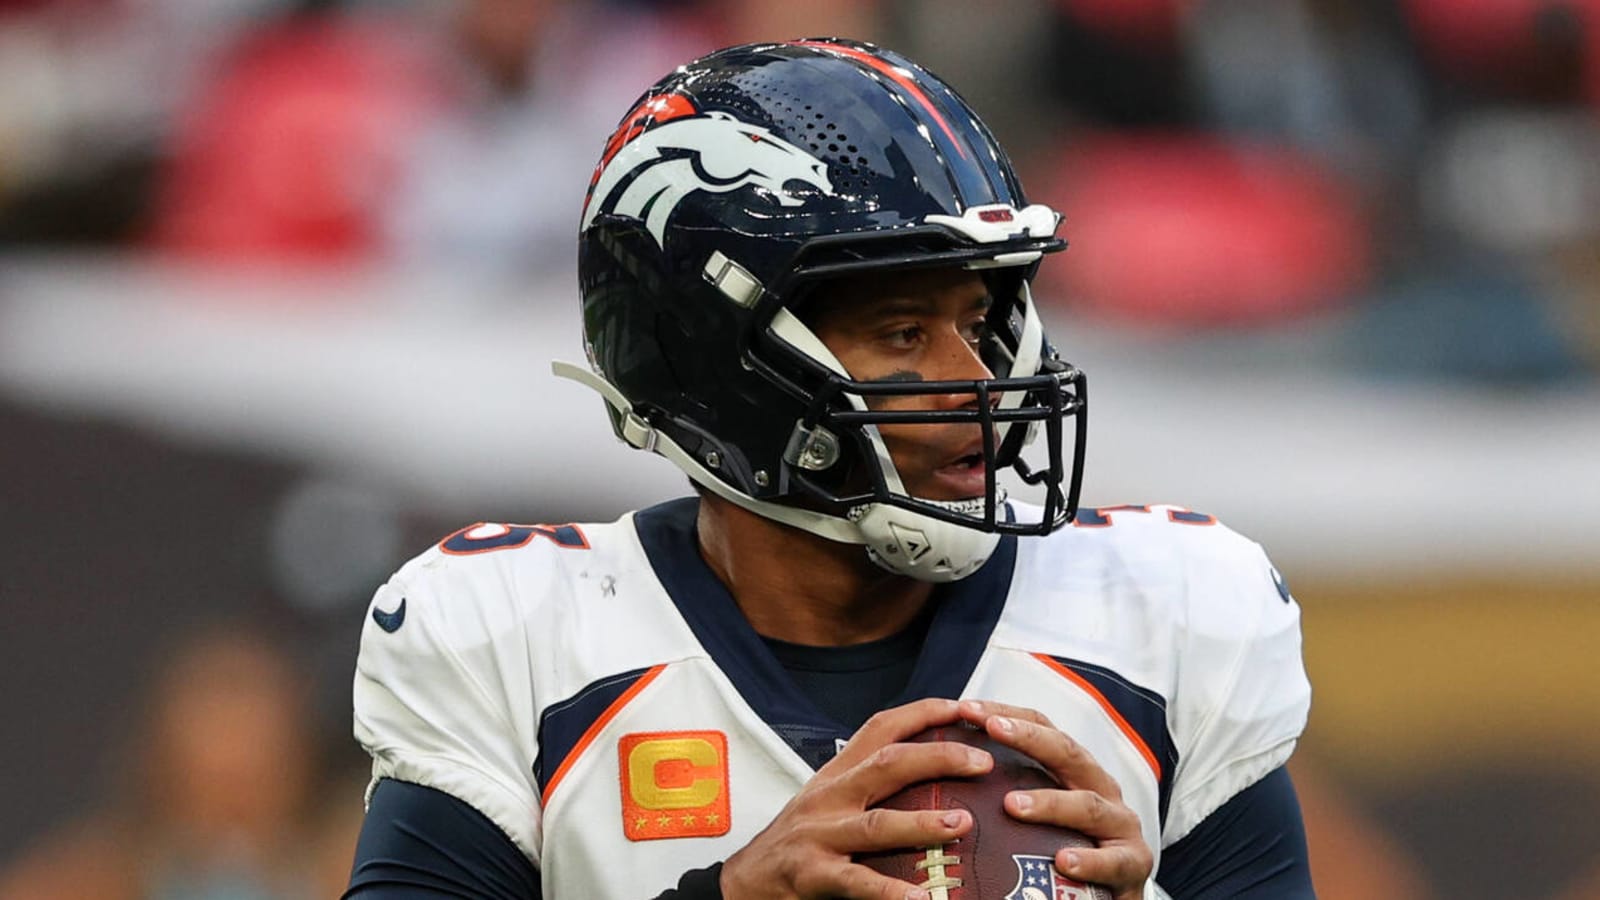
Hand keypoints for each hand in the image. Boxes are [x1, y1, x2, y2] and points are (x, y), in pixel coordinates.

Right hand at [720, 697, 991, 899]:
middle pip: (888, 764)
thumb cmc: (797, 842)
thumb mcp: (828, 801)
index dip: (922, 713)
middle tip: (982, 762)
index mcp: (837, 774)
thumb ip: (869, 786)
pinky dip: (892, 892)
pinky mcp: (812, 874)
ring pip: (876, 823)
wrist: (745, 881)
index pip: (881, 728)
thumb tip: (936, 780)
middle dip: (938, 757)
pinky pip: (858, 882)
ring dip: (921, 822)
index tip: (963, 707)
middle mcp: (829, 797)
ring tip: (962, 824)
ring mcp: (820, 834)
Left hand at [957, 699, 1153, 899]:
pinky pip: (1113, 861)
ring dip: (1050, 803)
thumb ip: (1006, 791)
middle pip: (1068, 753)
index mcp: (1076, 771)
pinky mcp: (1133, 864)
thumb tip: (942, 771)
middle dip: (1029, 738)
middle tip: (991, 728)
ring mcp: (1121, 825)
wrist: (1116, 897)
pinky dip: (1089, 860)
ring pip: (1088, 806)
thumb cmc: (1067, 847)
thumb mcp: (1040, 813)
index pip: (1043, 729)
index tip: (966, 708)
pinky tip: (1063, 861)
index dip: (1007, 713)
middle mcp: (1101, 788)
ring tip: (1012, 805)